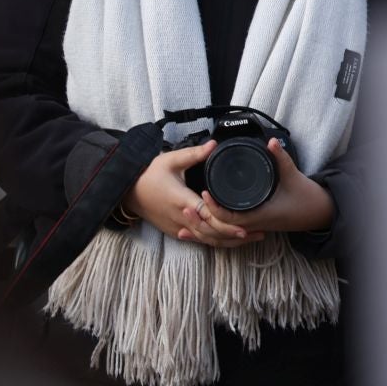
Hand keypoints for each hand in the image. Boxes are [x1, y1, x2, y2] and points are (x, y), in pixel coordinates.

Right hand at [126, 140, 248, 247]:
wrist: (126, 191)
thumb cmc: (148, 175)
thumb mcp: (170, 160)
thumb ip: (194, 154)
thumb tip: (214, 144)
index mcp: (182, 200)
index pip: (208, 216)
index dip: (227, 223)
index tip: (246, 225)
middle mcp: (181, 218)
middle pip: (212, 233)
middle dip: (235, 235)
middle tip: (260, 232)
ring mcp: (177, 227)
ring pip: (206, 240)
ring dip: (229, 241)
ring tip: (253, 237)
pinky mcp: (175, 231)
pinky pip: (199, 240)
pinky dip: (216, 241)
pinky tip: (232, 240)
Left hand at [188, 138, 337, 240]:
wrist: (318, 213)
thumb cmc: (306, 197)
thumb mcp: (293, 175)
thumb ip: (281, 158)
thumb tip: (271, 142)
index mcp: (259, 215)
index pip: (229, 216)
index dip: (214, 207)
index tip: (203, 193)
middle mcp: (253, 224)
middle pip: (220, 228)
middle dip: (201, 219)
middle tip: (183, 206)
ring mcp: (253, 227)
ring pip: (222, 234)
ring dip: (203, 229)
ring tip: (183, 222)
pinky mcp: (254, 226)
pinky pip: (229, 232)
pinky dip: (214, 231)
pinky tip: (201, 228)